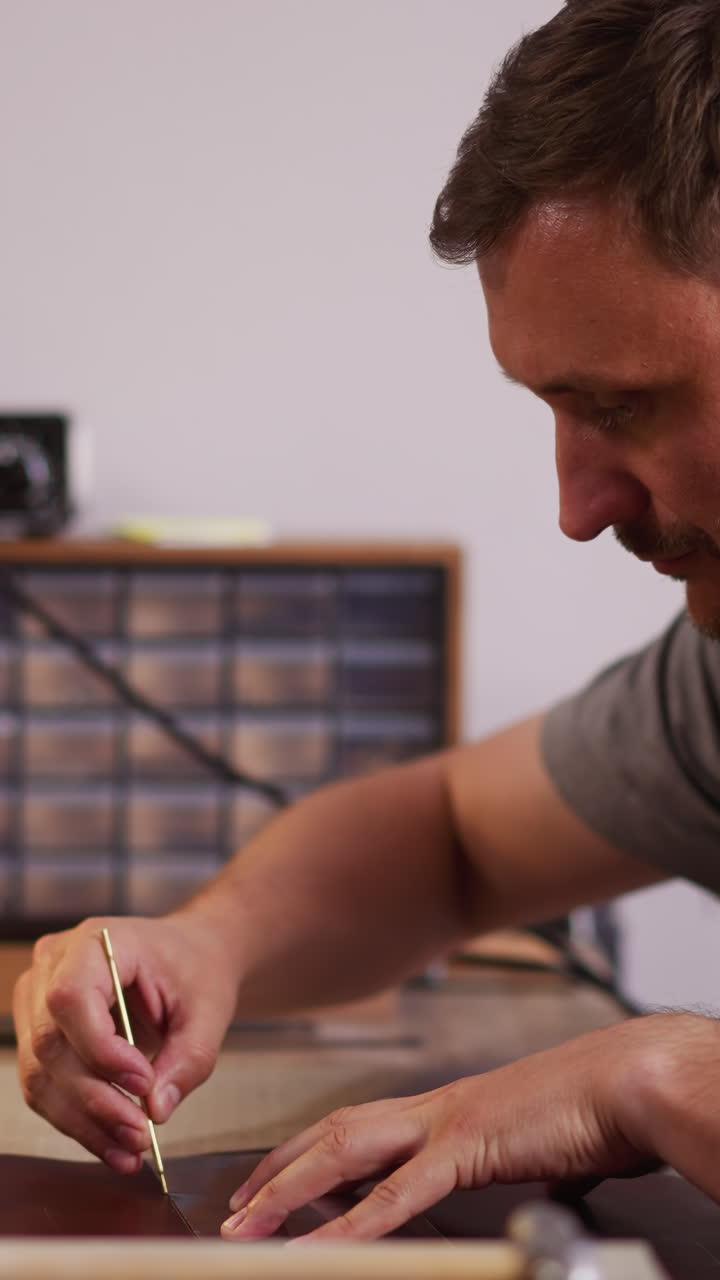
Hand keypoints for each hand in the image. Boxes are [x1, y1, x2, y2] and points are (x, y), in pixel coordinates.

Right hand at [13, 913, 237, 1171]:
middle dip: (95, 1097)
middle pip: (50, 1042)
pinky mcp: (38, 1032)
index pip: (71, 998)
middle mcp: (54, 964)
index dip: (99, 1048)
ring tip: (131, 1148)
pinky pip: (44, 1086)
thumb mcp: (208, 1010)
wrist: (189, 955)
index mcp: (97, 941)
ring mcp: (38, 999)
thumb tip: (157, 1110)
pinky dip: (78, 1121)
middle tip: (141, 1133)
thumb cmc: (195, 970)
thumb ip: (187, 1059)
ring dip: (84, 1120)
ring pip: (40, 1073)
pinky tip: (113, 1143)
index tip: (142, 1083)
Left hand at [221, 1018, 671, 1241]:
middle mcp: (435, 1108)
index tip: (277, 1179)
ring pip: (344, 1152)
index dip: (312, 1153)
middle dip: (279, 1168)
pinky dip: (351, 1222)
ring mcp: (446, 1122)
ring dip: (289, 1190)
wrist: (630, 1077)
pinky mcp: (469, 1146)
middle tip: (236, 1205)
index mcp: (449, 1108)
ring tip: (247, 1226)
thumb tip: (547, 1175)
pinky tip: (318, 1246)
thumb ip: (528, 1159)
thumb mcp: (545, 1141)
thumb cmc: (596, 1108)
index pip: (361, 1126)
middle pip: (334, 1131)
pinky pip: (397, 1193)